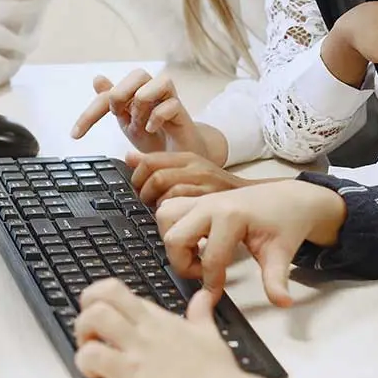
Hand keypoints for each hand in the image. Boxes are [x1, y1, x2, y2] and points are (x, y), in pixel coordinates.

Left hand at [71, 69, 213, 157]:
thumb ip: (111, 103)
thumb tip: (97, 78)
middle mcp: (153, 91)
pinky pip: (171, 104)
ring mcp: (169, 100)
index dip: (90, 113)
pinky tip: (151, 129)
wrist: (177, 158)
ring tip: (140, 123)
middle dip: (121, 94)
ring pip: (157, 82)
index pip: (109, 93)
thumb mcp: (126, 123)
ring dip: (142, 103)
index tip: (75, 135)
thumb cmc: (154, 137)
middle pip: (138, 74)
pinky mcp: (182, 113)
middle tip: (118, 115)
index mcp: (135, 93)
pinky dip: (157, 117)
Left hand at [74, 279, 241, 377]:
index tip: (103, 321)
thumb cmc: (218, 374)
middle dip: (86, 308)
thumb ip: (201, 314)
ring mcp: (137, 348)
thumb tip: (202, 297)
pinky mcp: (129, 374)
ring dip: (82, 333)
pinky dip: (84, 362)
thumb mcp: (210, 333)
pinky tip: (94, 374)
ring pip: (93, 317)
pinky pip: (92, 355)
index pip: (120, 292)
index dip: (102, 302)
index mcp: (160, 317)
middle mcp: (145, 327)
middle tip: (89, 331)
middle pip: (102, 293)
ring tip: (90, 351)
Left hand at [126, 148, 253, 205]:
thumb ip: (158, 163)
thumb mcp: (186, 168)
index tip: (137, 189)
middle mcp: (195, 168)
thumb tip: (129, 156)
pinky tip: (175, 220)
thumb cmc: (214, 186)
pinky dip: (175, 217)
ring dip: (160, 208)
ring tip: (161, 214)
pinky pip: (184, 209)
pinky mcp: (210, 202)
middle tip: (146, 204)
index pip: (150, 160)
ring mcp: (204, 185)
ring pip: (168, 194)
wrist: (248, 197)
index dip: (137, 177)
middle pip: (157, 178)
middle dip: (145, 194)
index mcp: (187, 158)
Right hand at [156, 181, 346, 303]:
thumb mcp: (281, 254)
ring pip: (166, 217)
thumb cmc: (284, 223)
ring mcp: (203, 199)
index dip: (211, 284)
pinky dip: (173, 227)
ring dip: (175, 242)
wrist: (289, 199)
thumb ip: (276, 280)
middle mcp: (211, 204)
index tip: (216, 295)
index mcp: (231, 216)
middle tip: (204, 273)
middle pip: (175, 238)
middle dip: (184, 264)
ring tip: (196, 255)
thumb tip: (282, 303)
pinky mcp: (199, 199)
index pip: (209, 259)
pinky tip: (194, 241)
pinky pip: (170, 209)